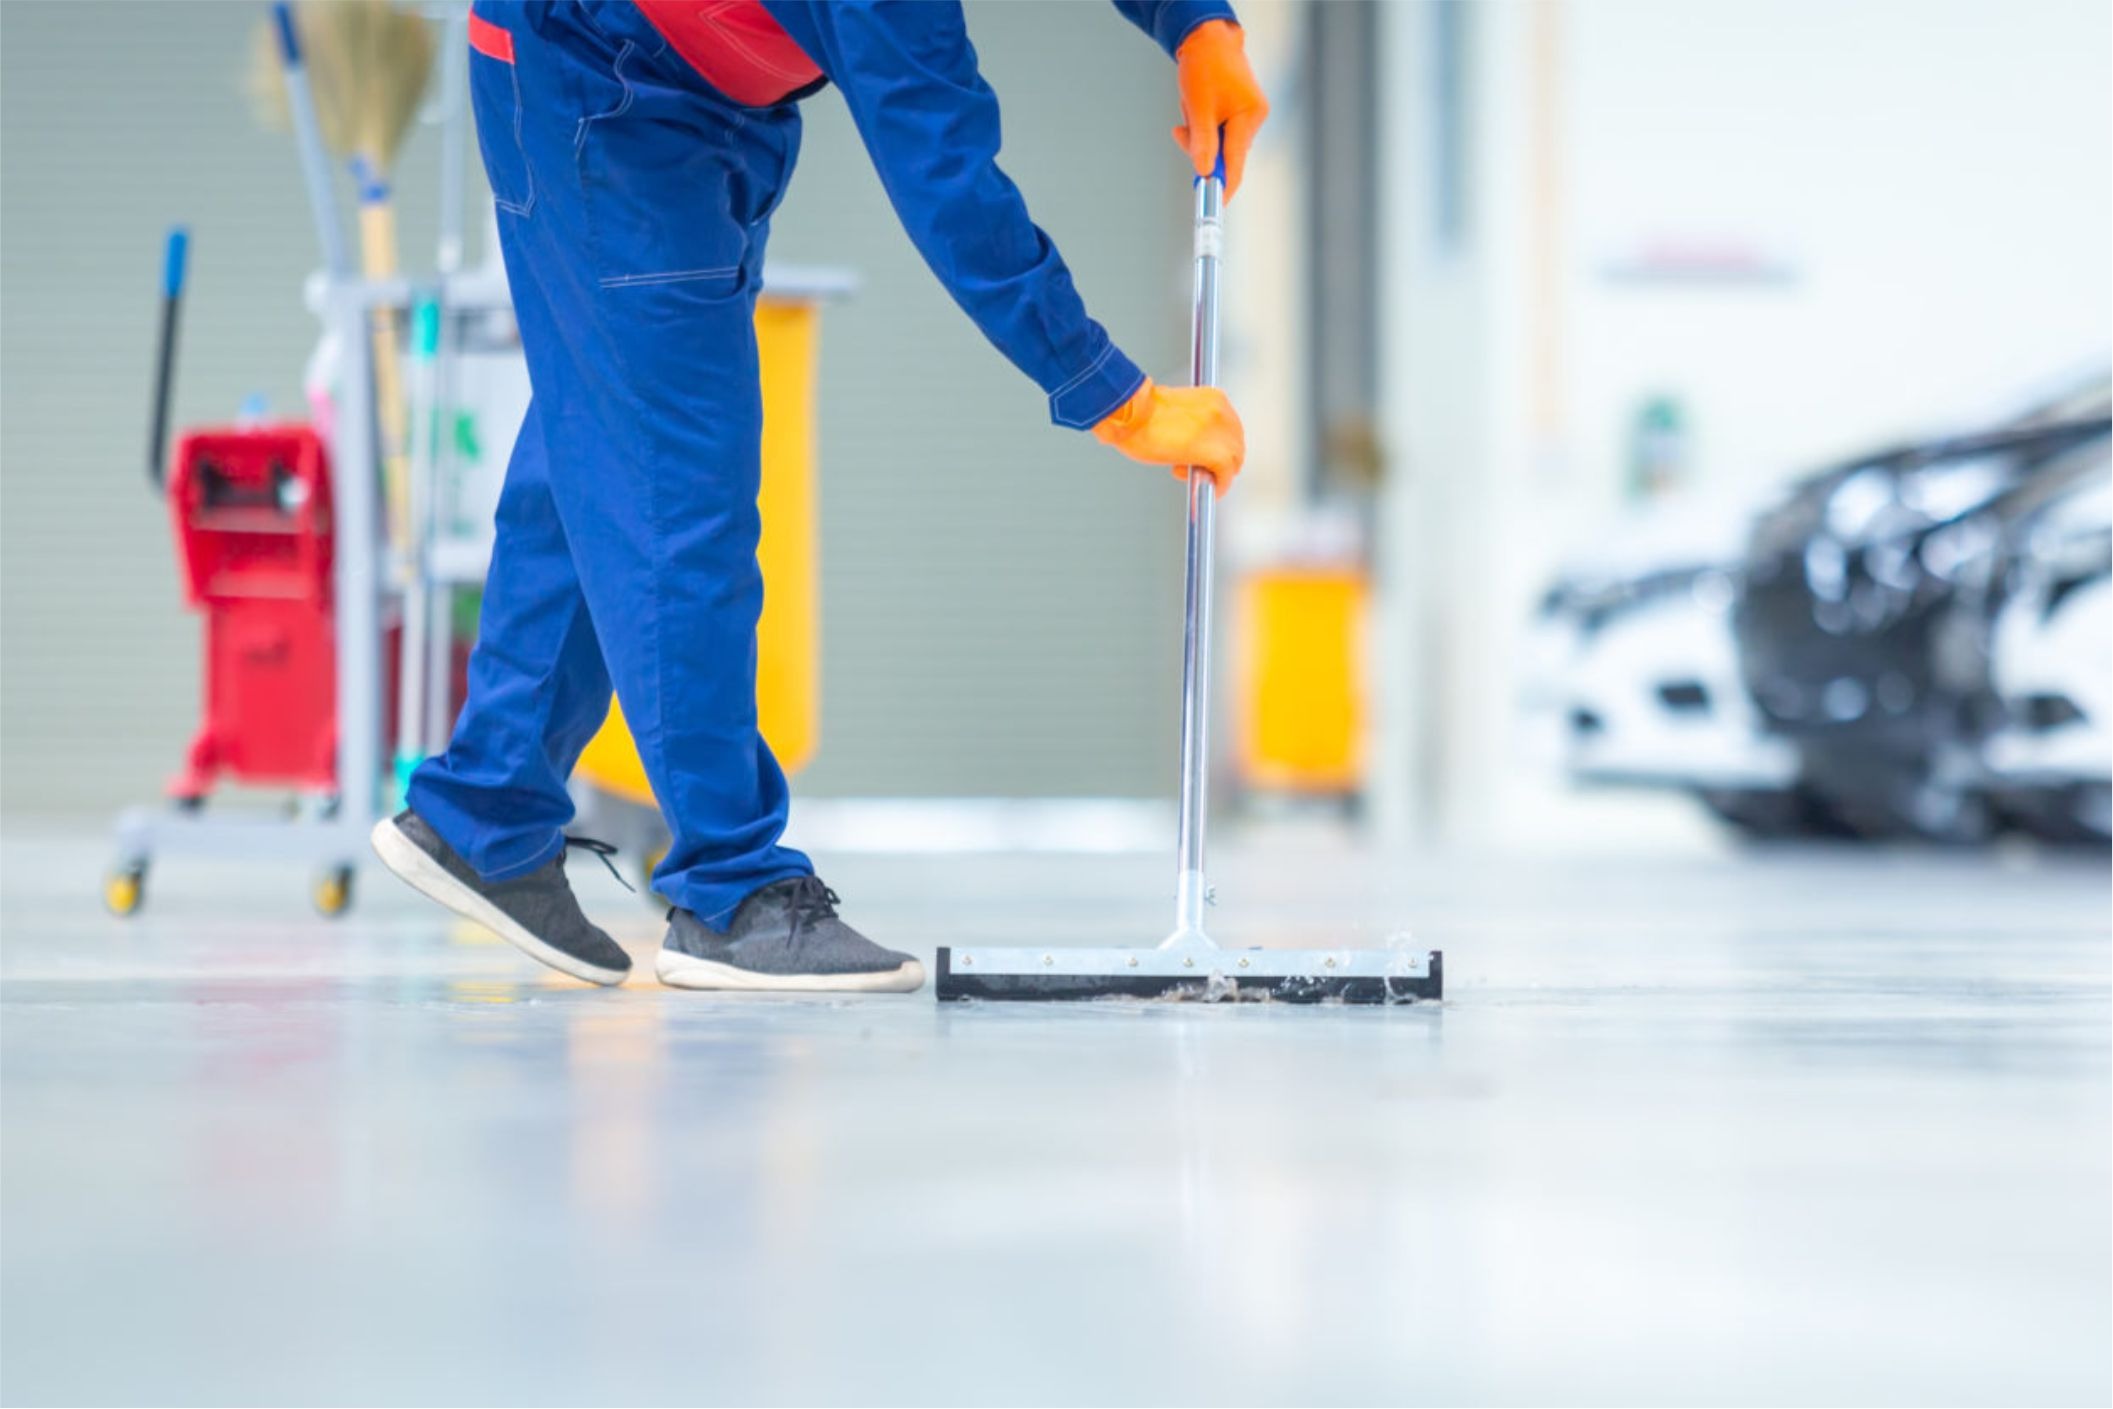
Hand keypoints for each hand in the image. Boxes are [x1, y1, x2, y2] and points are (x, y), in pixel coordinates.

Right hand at [1092, 378, 1244, 496]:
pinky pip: (1226, 474)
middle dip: (1220, 460)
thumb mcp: (1176, 410)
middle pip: (1236, 444)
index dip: (1219, 444)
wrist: (1130, 413)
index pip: (1230, 427)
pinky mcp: (1215, 453)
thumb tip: (1194, 442)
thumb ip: (1192, 424)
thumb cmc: (1140, 413)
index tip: (1207, 453)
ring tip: (1192, 473)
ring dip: (1216, 472)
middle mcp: (1222, 412)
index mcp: (1213, 398)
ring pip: (1233, 460)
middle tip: (1200, 468)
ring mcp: (1220, 433)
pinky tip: (1210, 489)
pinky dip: (1220, 485)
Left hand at [1171, 19, 1268, 200]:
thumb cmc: (1204, 66)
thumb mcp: (1198, 107)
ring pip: (1218, 141)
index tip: (1216, 204)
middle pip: (1225, 152)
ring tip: (1191, 105)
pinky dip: (1202, 123)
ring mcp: (1247, 114)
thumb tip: (1204, 172)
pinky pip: (1217, 128)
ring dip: (1198, 131)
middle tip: (1182, 130)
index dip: (1225, 184)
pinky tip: (1196, 104)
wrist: (1206, 37)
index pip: (1237, 161)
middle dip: (1200, 145)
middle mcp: (1253, 118)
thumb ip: (1202, 142)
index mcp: (1249, 117)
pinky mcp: (1238, 109)